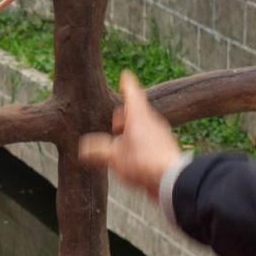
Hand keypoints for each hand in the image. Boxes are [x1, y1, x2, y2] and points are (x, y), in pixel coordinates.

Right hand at [78, 71, 181, 202]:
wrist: (172, 180)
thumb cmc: (143, 163)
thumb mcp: (114, 157)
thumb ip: (98, 151)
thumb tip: (84, 148)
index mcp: (138, 117)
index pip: (132, 93)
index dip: (127, 84)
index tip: (126, 75)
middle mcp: (152, 122)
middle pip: (137, 112)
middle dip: (124, 117)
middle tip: (115, 126)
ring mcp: (161, 135)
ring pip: (143, 128)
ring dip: (131, 133)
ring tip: (121, 148)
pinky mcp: (165, 149)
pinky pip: (150, 142)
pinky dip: (140, 146)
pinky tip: (134, 161)